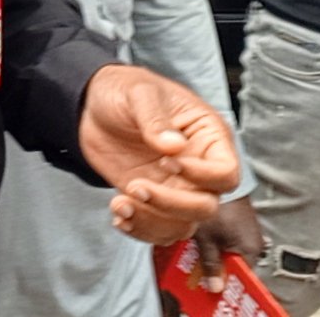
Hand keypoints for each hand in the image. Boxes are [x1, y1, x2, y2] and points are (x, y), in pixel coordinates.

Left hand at [78, 65, 240, 244]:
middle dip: (172, 205)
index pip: (226, 172)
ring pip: (184, 225)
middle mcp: (198, 167)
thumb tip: (174, 146)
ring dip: (152, 224)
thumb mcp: (140, 93)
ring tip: (120, 204)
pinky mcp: (153, 200)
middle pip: (207, 207)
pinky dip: (139, 229)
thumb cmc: (125, 90)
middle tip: (136, 186)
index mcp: (208, 137)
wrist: (93, 104)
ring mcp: (175, 187)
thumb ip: (155, 119)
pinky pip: (159, 229)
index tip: (166, 161)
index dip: (202, 176)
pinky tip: (118, 211)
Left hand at [193, 197, 264, 292]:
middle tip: (198, 276)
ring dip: (216, 259)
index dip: (226, 287)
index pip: (243, 280)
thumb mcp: (206, 238)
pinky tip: (203, 244)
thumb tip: (215, 290)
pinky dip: (218, 247)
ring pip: (231, 256)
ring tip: (197, 258)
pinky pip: (230, 244)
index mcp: (249, 250)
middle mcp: (254, 244)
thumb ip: (211, 264)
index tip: (209, 291)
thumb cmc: (214, 208)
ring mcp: (248, 234)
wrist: (218, 176)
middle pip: (236, 269)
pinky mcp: (241, 225)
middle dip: (218, 273)